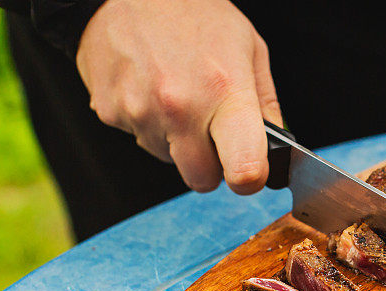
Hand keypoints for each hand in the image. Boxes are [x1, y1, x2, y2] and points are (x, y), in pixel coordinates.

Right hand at [77, 0, 281, 193]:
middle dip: (210, 165)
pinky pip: (139, 139)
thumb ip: (265, 105)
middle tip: (211, 132)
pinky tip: (150, 88)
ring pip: (169, 160)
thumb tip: (276, 150)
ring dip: (177, 141)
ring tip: (177, 95)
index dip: (251, 179)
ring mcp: (140, 112)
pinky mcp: (109, 112)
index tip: (251, 172)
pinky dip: (147, 123)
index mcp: (224, 92)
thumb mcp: (248, 48)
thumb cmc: (194, 13)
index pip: (243, 169)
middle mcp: (180, 108)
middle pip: (202, 180)